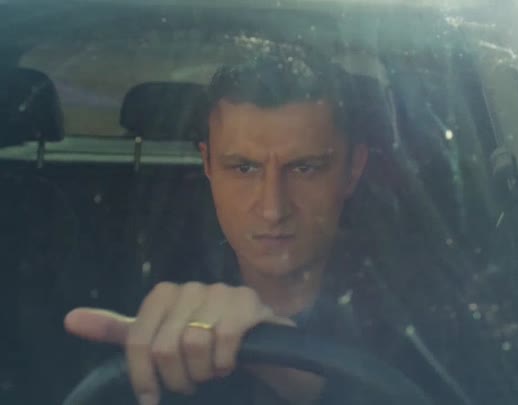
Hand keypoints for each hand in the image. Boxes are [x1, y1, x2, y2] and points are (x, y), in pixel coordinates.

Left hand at [64, 282, 323, 404]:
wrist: (267, 349)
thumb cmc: (209, 346)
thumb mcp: (162, 341)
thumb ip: (120, 332)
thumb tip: (70, 319)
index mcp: (166, 294)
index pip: (137, 339)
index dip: (143, 376)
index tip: (152, 397)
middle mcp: (192, 287)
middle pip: (164, 346)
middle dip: (176, 378)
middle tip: (191, 384)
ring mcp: (222, 292)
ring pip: (193, 344)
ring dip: (202, 373)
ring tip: (211, 373)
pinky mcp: (250, 302)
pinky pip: (223, 339)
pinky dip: (224, 362)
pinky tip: (230, 363)